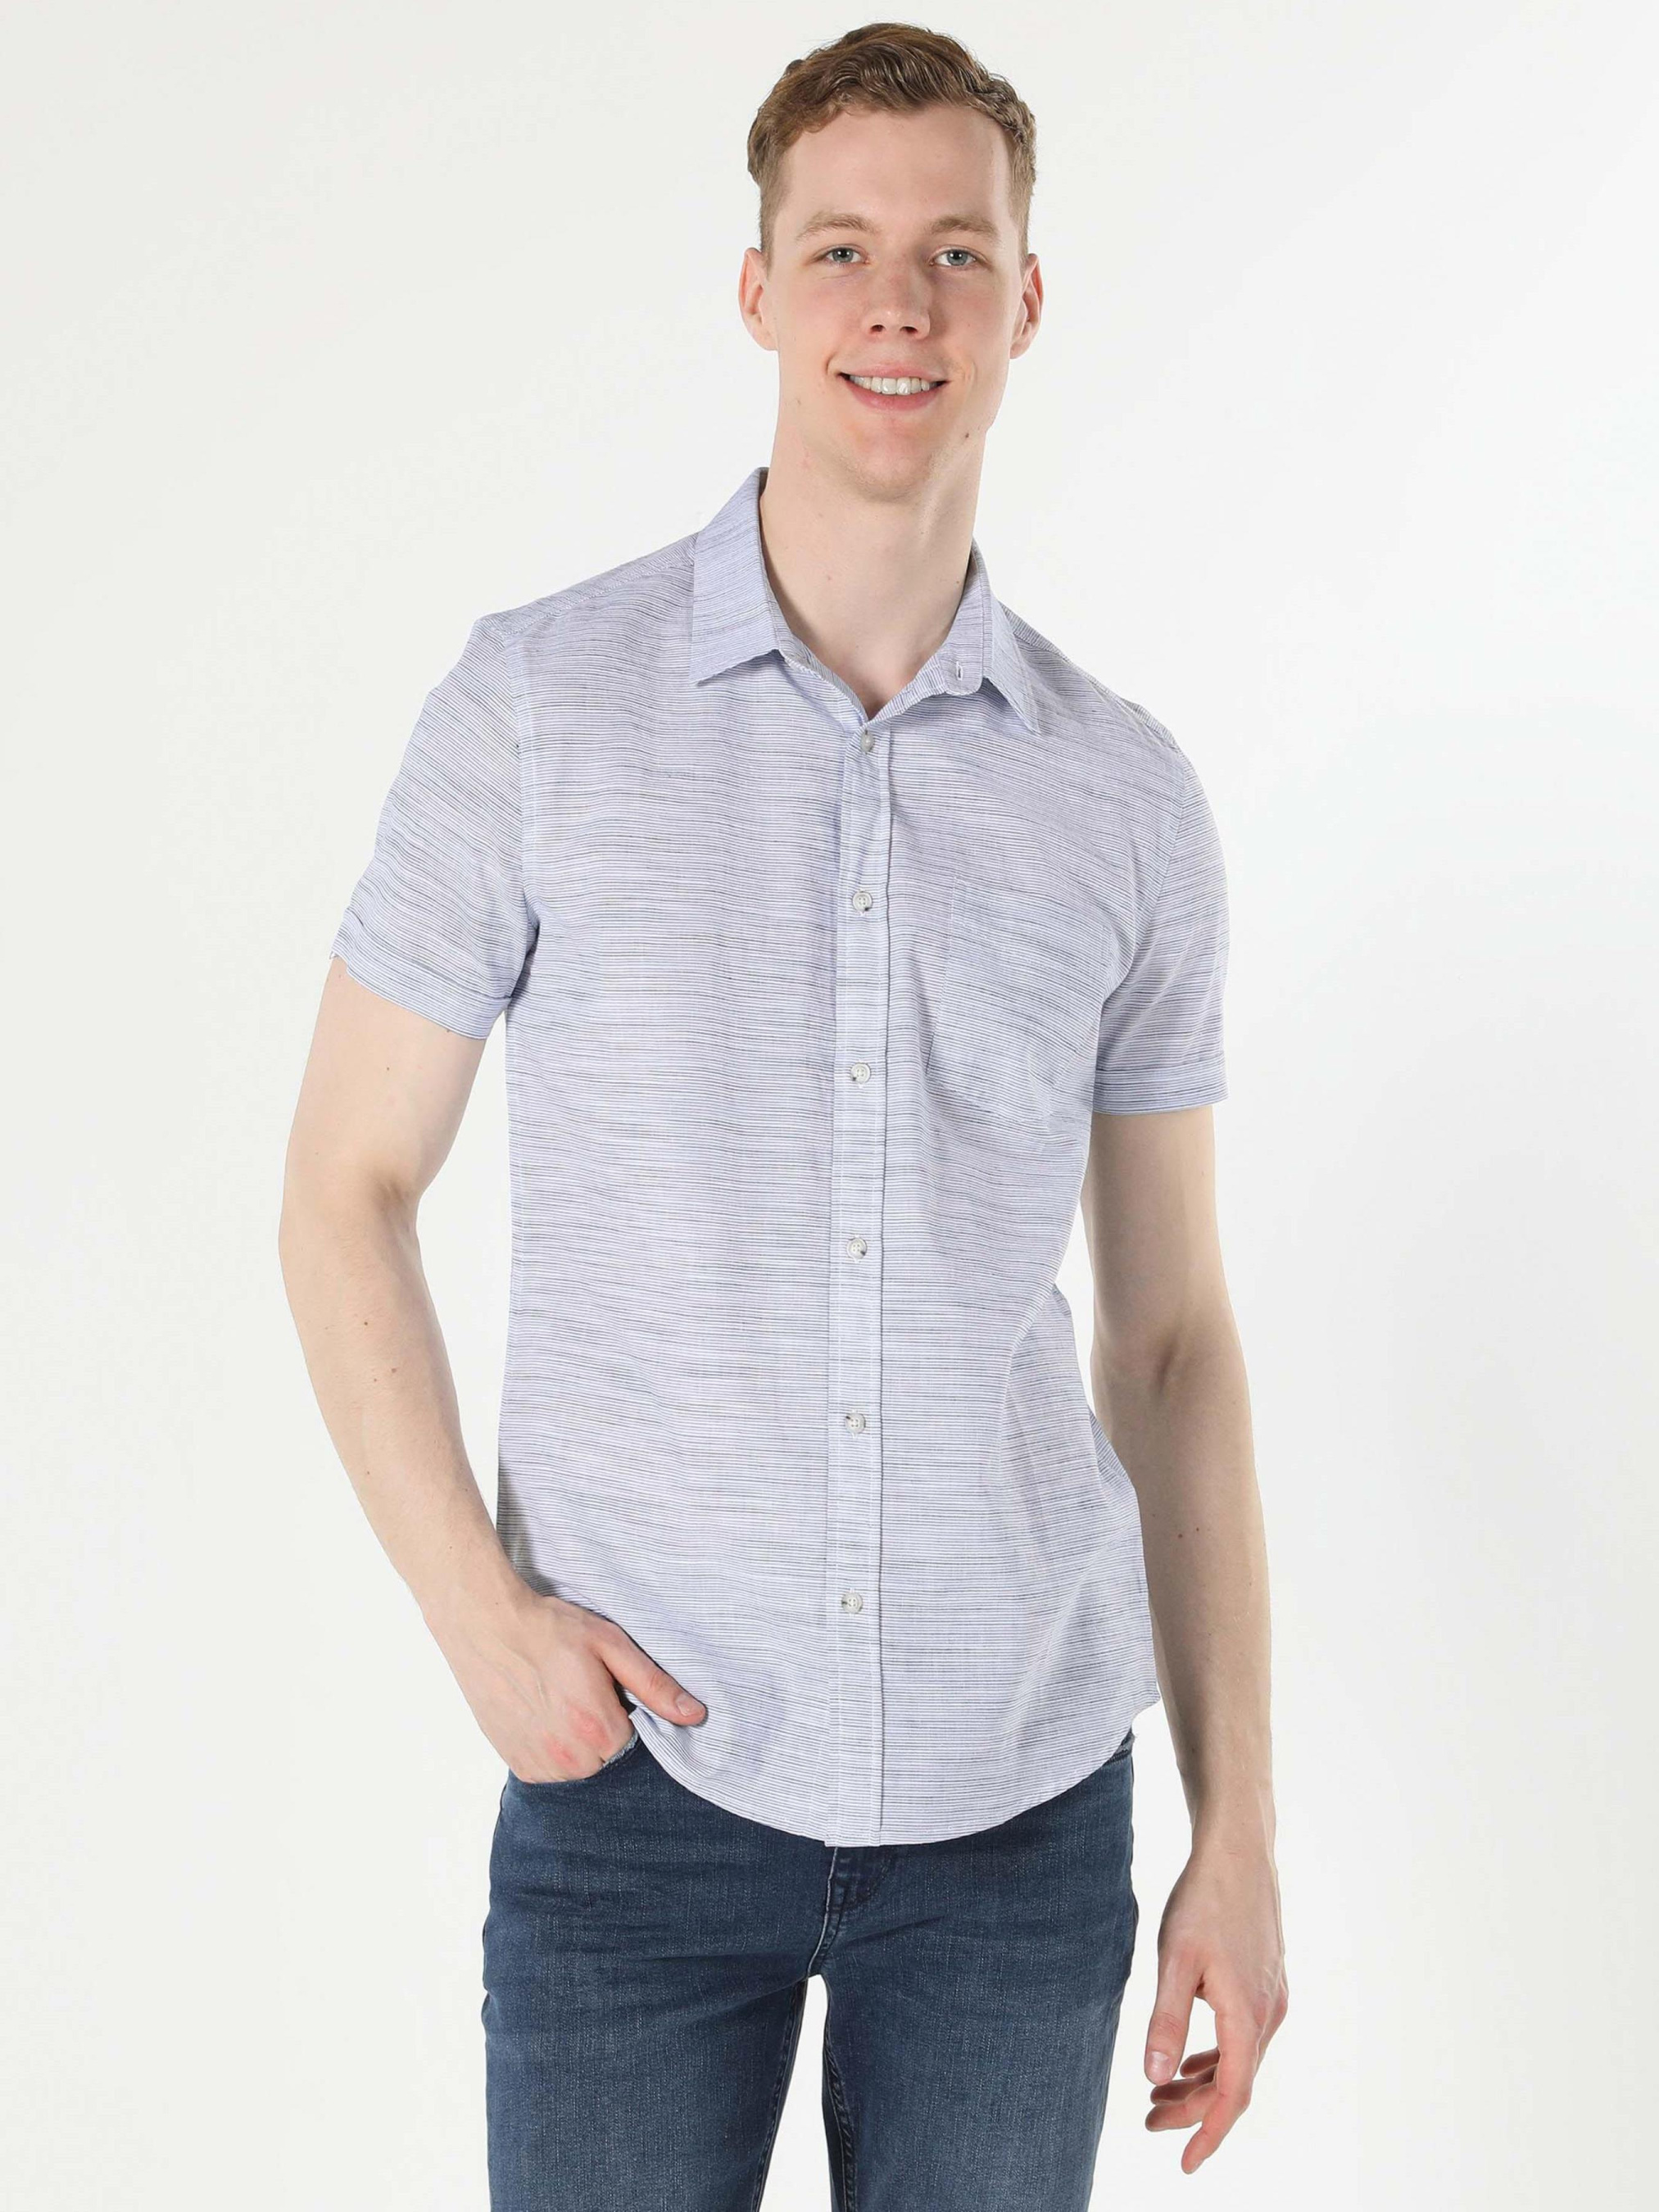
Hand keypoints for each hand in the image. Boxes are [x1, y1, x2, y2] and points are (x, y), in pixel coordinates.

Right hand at [425, 1585, 706, 1782]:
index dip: (620, 1709)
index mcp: (599, 1730)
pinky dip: (549, 1747)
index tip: (600, 1685)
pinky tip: (538, 1712)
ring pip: (578, 1766)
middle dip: (599, 1728)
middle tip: (576, 1688)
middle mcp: (570, 1759)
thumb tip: (694, 1714)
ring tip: (555, 1698)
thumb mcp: (610, 1644)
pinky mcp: (517, 1765)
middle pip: (606, 1756)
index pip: (633, 1738)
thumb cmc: (551, 1628)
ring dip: (574, 1741)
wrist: (486, 1625)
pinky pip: (549, 1769)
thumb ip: (654, 1685)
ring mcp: (539, 1765)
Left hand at [1142, 1835, 1287, 2171]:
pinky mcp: (1266, 1980)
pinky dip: (1216, 2056)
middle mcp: (1268, 2013)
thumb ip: (1167, 2020)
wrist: (1239, 1851)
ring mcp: (1271, 1996)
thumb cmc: (1205, 1900)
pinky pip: (1243, 2037)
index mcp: (1247, 2015)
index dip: (1208, 2133)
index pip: (1232, 2095)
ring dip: (1202, 2083)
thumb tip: (1156, 2079)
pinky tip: (1190, 2057)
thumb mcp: (1175, 1960)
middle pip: (1234, 2082)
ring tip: (1159, 2097)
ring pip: (1239, 2060)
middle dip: (1194, 2110)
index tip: (1184, 2163)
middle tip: (1150, 2123)